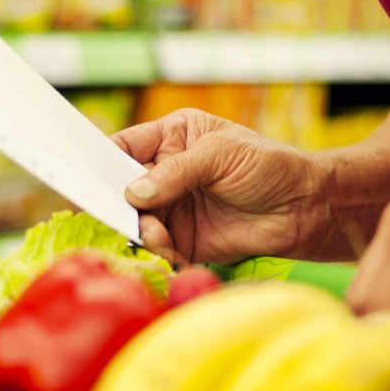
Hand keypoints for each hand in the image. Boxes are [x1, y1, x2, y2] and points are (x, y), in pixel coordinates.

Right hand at [112, 109, 329, 264]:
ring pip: (136, 222)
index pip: (124, 146)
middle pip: (122, 188)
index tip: (83, 177)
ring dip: (141, 231)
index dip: (101, 160)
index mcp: (172, 137)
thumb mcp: (221, 155)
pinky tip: (171, 252)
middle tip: (117, 214)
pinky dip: (158, 253)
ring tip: (159, 235)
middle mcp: (166, 172)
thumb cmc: (268, 166)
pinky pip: (158, 249)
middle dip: (116, 203)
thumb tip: (134, 192)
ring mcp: (173, 208)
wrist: (306, 208)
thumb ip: (176, 172)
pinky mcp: (184, 241)